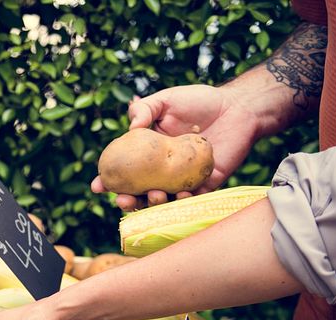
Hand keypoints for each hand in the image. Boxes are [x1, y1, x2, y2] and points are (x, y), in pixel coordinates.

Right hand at [92, 85, 260, 209]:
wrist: (238, 108)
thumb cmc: (201, 101)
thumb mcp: (167, 99)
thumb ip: (146, 109)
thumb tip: (130, 127)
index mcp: (148, 153)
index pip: (124, 171)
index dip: (109, 180)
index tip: (97, 186)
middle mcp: (162, 171)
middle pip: (139, 193)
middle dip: (127, 202)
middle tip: (123, 201)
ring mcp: (182, 180)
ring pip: (163, 202)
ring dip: (154, 204)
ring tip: (155, 195)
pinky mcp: (205, 185)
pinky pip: (192, 201)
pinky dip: (184, 203)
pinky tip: (180, 197)